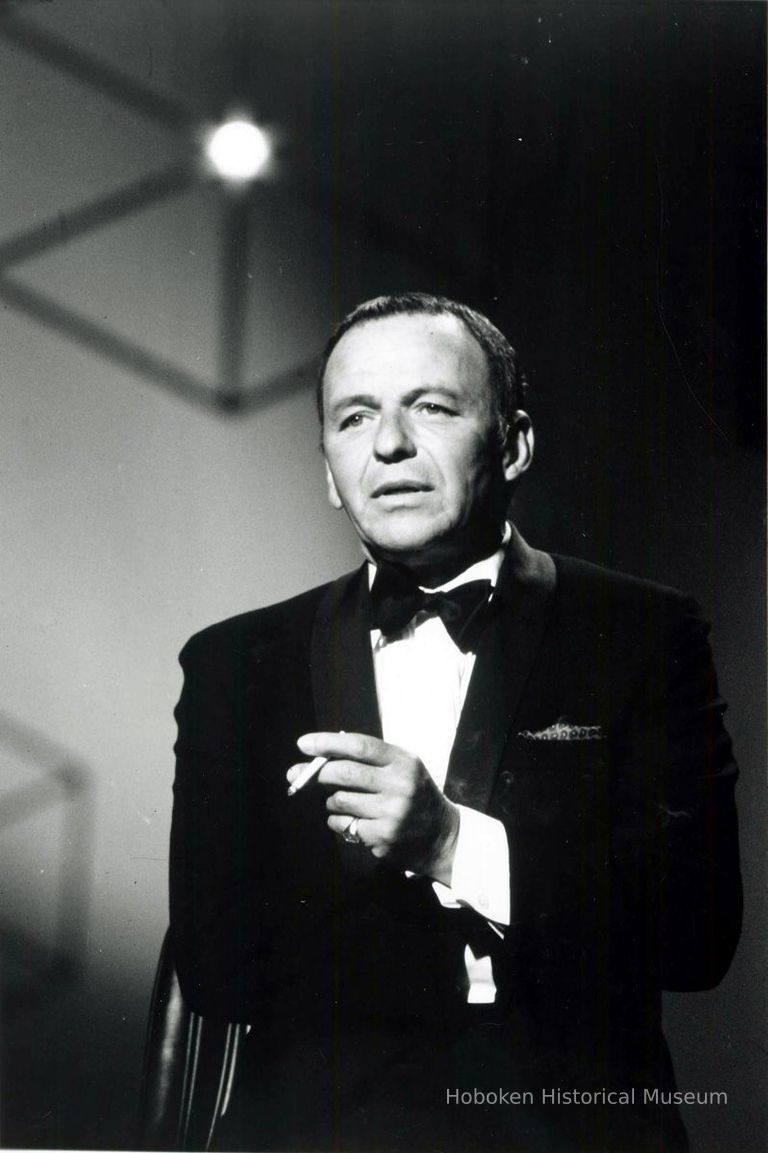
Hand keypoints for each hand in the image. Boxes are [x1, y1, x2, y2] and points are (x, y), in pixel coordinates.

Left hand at [287, 731, 459, 884]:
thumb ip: (368, 759)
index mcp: (404, 762)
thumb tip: (317, 756)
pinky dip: (339, 821)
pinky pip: (342, 825)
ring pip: (338, 801)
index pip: (360, 746)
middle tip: (303, 774)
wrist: (441, 836)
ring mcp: (391, 815)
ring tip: (345, 801)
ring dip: (331, 800)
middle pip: (344, 773)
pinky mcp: (382, 838)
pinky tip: (354, 820)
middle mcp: (400, 786)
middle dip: (318, 773)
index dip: (327, 743)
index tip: (303, 744)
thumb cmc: (414, 794)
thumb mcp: (403, 768)